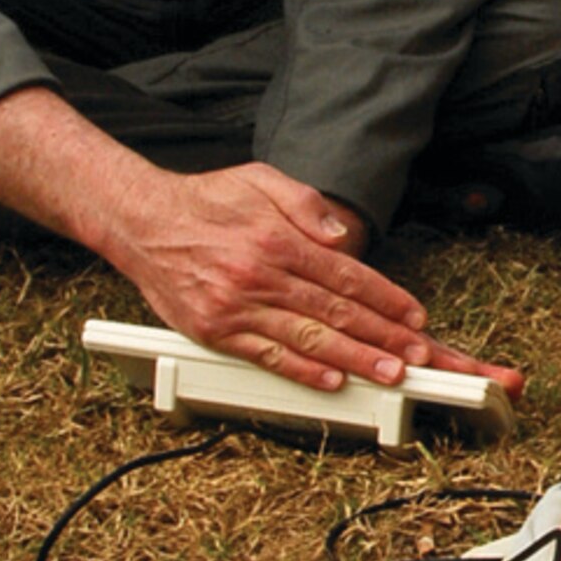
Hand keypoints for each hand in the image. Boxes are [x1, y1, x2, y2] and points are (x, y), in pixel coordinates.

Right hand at [107, 162, 518, 395]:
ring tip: (390, 373)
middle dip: (385, 336)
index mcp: (279, 241)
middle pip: (337, 312)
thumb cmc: (207, 200)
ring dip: (355, 360)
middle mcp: (261, 277)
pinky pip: (267, 357)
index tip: (416, 317)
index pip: (348, 276)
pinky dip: (302, 372)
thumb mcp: (262, 179)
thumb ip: (307, 203)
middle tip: (420, 356)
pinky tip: (333, 381)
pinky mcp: (216, 332)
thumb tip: (342, 237)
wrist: (140, 221)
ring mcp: (238, 308)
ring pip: (309, 339)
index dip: (387, 299)